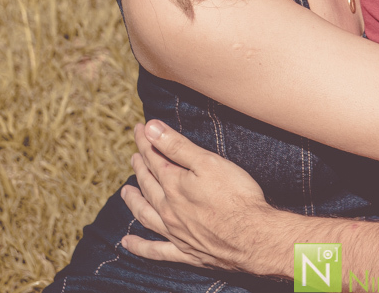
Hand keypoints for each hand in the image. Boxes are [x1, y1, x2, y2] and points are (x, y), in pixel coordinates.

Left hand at [119, 120, 275, 271]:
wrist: (252, 237)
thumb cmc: (235, 196)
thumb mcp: (207, 162)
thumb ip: (177, 146)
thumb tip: (150, 129)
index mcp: (174, 185)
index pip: (154, 158)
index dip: (145, 142)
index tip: (139, 128)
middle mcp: (169, 209)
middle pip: (149, 184)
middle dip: (140, 167)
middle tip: (135, 156)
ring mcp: (176, 232)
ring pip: (146, 214)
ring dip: (134, 202)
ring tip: (125, 192)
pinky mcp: (186, 251)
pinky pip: (156, 250)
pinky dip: (140, 246)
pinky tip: (127, 243)